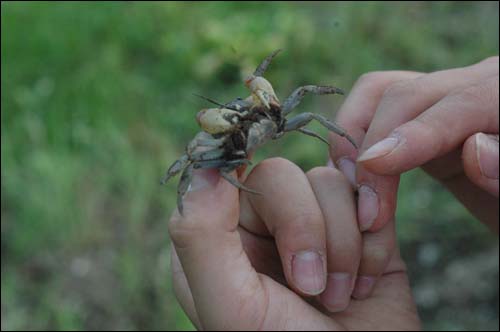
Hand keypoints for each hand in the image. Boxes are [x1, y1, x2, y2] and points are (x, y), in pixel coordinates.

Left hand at [168, 158, 419, 329]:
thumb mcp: (233, 306)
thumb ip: (201, 236)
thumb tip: (204, 167)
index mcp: (218, 239)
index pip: (223, 173)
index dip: (248, 174)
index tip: (265, 199)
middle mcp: (261, 225)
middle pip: (282, 175)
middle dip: (308, 230)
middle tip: (314, 288)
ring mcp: (312, 224)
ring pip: (329, 182)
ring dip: (345, 245)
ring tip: (341, 297)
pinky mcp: (356, 229)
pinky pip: (368, 198)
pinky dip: (374, 243)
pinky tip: (367, 284)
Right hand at [329, 57, 497, 298]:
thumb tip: (472, 149)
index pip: (462, 104)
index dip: (416, 134)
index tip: (374, 166)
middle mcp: (473, 85)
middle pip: (406, 95)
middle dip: (373, 147)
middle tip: (366, 212)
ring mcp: (441, 95)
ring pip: (379, 91)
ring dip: (352, 136)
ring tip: (349, 186)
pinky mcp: (417, 114)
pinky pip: (373, 106)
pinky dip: (351, 135)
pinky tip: (349, 173)